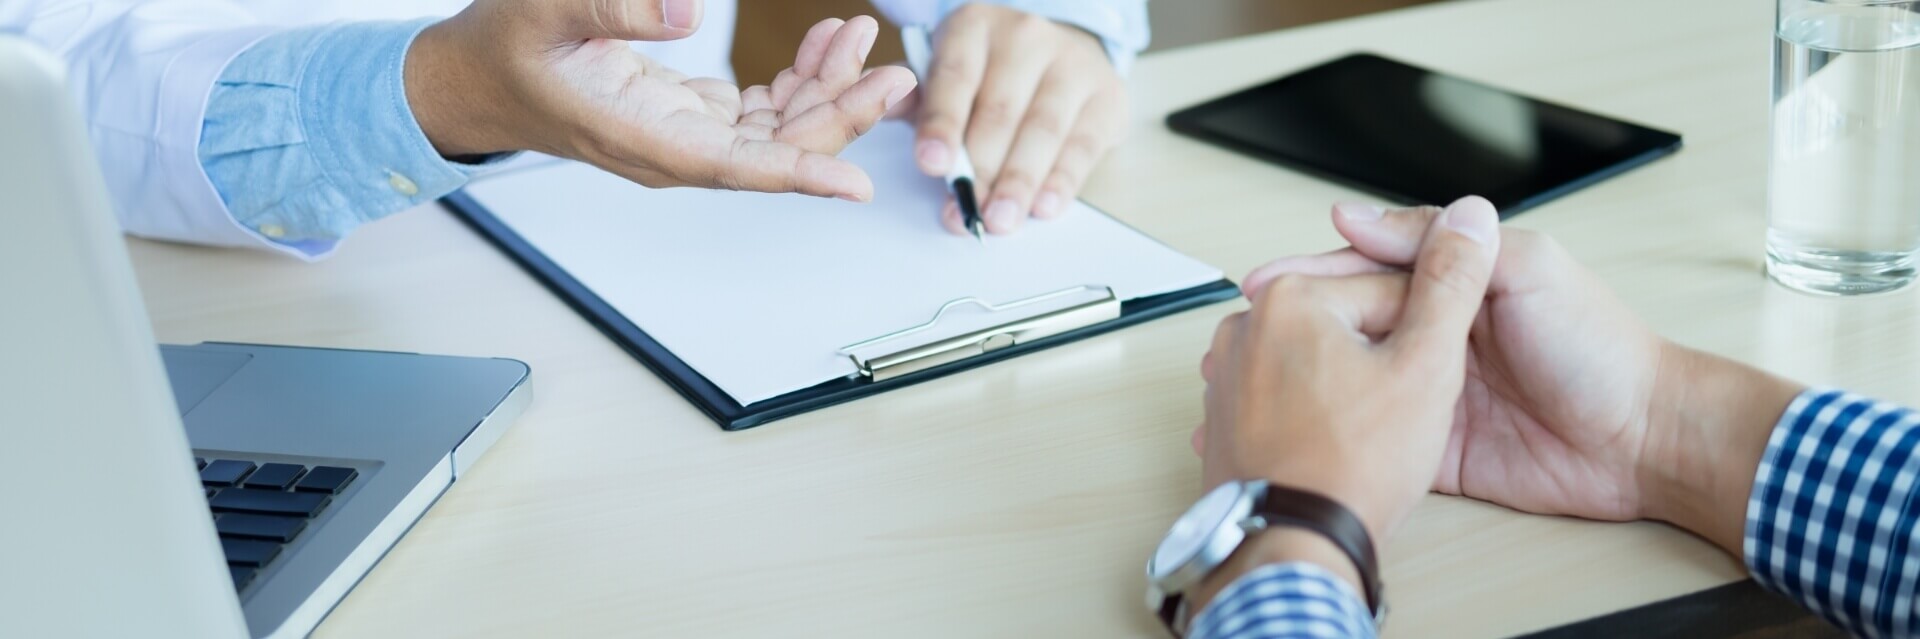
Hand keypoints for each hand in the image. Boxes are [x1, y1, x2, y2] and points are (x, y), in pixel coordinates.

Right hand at [406, 1, 916, 200]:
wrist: (476, 78)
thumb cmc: (504, 50)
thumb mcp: (545, 9)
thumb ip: (615, 7)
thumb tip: (689, 11)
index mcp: (642, 139)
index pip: (737, 168)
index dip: (799, 174)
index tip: (854, 183)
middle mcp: (674, 150)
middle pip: (776, 149)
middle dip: (841, 115)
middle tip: (894, 75)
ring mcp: (687, 136)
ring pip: (778, 129)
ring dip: (827, 89)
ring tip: (861, 35)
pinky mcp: (692, 117)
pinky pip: (763, 110)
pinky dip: (799, 78)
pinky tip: (823, 43)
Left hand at [902, 4, 1126, 233]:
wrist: (1063, 51)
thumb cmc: (992, 72)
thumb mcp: (948, 72)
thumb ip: (916, 99)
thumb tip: (880, 112)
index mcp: (974, 28)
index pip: (955, 79)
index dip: (942, 125)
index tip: (932, 165)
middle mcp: (1026, 39)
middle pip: (999, 112)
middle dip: (979, 170)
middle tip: (965, 211)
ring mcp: (1072, 65)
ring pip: (1042, 131)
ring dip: (1019, 183)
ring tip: (999, 219)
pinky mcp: (1106, 98)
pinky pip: (1082, 146)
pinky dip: (1061, 182)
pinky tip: (1043, 207)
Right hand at [1234, 201, 1802, 553]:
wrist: (1644, 441)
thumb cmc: (1601, 347)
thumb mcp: (1527, 268)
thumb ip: (1444, 244)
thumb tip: (1362, 214)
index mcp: (1454, 286)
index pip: (1366, 271)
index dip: (1312, 275)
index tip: (1264, 282)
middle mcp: (1436, 336)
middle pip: (1347, 325)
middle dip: (1290, 328)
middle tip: (1237, 338)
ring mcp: (1432, 393)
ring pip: (1352, 380)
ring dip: (1301, 380)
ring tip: (1245, 384)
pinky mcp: (1435, 449)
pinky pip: (1376, 437)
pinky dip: (1333, 434)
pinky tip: (1292, 432)